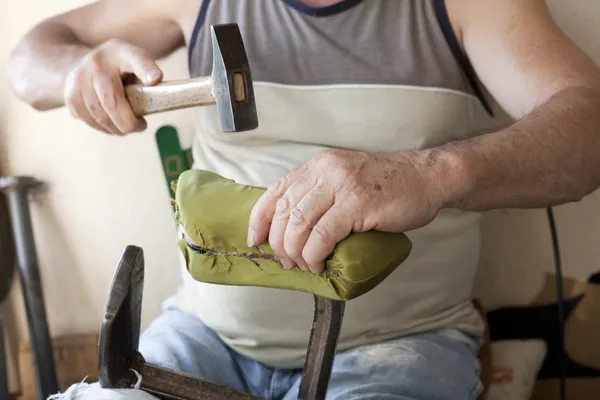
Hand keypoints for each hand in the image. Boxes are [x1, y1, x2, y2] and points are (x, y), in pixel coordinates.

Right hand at [63, 39, 162, 134]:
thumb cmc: (120, 68)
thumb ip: (148, 76)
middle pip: (113, 103)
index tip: (155, 78)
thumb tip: (156, 92)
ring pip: (100, 116)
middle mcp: (97, 62)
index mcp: (122, 52)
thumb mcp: (136, 63)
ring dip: (116, 128)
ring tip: (125, 126)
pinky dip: (102, 127)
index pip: (136, 59)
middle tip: (140, 126)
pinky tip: (110, 124)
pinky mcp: (70, 94)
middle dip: (129, 123)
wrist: (81, 63)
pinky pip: (89, 120)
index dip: (146, 69)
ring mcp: (79, 77)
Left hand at [247, 149, 445, 272]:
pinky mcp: (358, 203)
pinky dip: (315, 254)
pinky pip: (323, 234)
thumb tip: (293, 230)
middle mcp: (325, 170)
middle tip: (286, 261)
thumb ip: (320, 195)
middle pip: (285, 210)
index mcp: (318, 165)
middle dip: (279, 242)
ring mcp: (342, 185)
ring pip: (299, 224)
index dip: (260, 218)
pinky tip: (319, 264)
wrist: (426, 177)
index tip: (255, 239)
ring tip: (304, 265)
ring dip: (295, 252)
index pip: (276, 191)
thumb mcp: (345, 180)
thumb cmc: (387, 186)